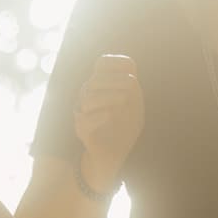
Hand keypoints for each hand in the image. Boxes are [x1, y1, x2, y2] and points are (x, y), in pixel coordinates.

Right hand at [74, 54, 143, 185]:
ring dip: (109, 96)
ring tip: (124, 101)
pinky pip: (84, 120)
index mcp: (103, 85)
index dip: (116, 62)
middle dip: (116, 80)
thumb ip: (133, 91)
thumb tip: (130, 80)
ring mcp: (83, 112)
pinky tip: (111, 116)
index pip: (102, 62)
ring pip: (88, 97)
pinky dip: (99, 116)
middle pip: (96, 79)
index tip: (132, 73)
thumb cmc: (125, 127)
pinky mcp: (82, 130)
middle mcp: (89, 94)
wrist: (115, 154)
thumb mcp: (135, 105)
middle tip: (132, 88)